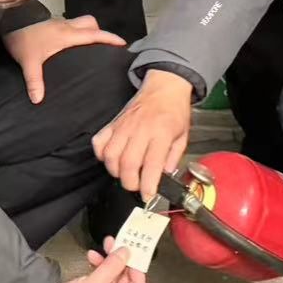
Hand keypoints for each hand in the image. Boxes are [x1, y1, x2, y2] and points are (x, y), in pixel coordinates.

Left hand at [3, 16, 125, 103]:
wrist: (8, 21)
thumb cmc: (21, 40)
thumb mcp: (28, 62)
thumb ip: (35, 81)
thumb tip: (38, 100)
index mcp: (66, 35)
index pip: (94, 34)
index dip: (110, 38)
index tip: (123, 43)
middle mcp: (65, 26)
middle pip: (90, 23)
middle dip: (100, 31)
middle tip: (105, 44)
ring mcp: (57, 22)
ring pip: (80, 21)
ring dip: (87, 29)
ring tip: (90, 43)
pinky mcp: (50, 23)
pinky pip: (70, 24)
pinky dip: (75, 31)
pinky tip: (69, 42)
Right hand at [27, 240, 146, 282]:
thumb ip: (113, 266)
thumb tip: (125, 253)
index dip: (135, 265)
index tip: (133, 248)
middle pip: (126, 280)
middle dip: (120, 260)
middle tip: (116, 243)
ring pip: (113, 278)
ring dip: (108, 262)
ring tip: (102, 248)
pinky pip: (102, 281)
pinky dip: (99, 269)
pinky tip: (92, 258)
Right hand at [92, 69, 193, 199]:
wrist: (164, 87)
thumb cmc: (174, 111)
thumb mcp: (183, 136)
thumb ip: (173, 158)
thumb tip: (165, 176)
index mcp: (162, 133)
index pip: (152, 164)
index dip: (148, 184)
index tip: (148, 196)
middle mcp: (141, 130)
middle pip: (128, 163)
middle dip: (130, 183)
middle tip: (136, 187)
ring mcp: (124, 126)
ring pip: (111, 155)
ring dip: (115, 171)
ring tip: (125, 174)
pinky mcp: (113, 123)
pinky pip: (99, 142)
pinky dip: (101, 154)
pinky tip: (111, 159)